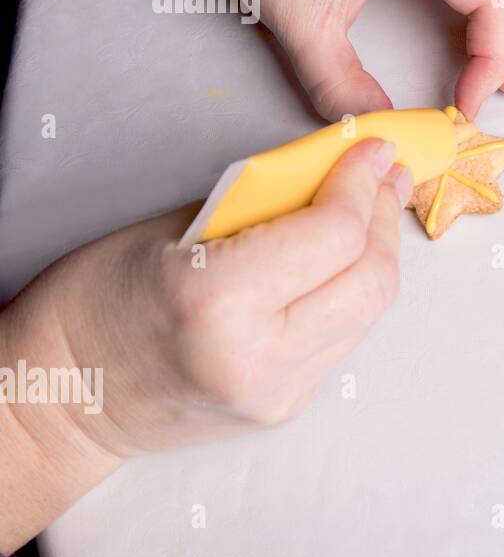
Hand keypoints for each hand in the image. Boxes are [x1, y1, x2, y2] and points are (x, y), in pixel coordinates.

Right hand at [0, 140, 409, 550]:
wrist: (66, 396)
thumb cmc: (100, 297)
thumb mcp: (178, 227)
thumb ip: (266, 201)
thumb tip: (336, 168)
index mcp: (220, 300)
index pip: (334, 234)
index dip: (361, 183)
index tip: (374, 149)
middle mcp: (259, 356)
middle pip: (370, 279)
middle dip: (382, 218)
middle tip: (384, 176)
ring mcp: (277, 392)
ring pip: (368, 311)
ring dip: (377, 253)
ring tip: (373, 209)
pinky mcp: (287, 407)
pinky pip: (345, 337)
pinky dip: (352, 290)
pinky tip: (342, 260)